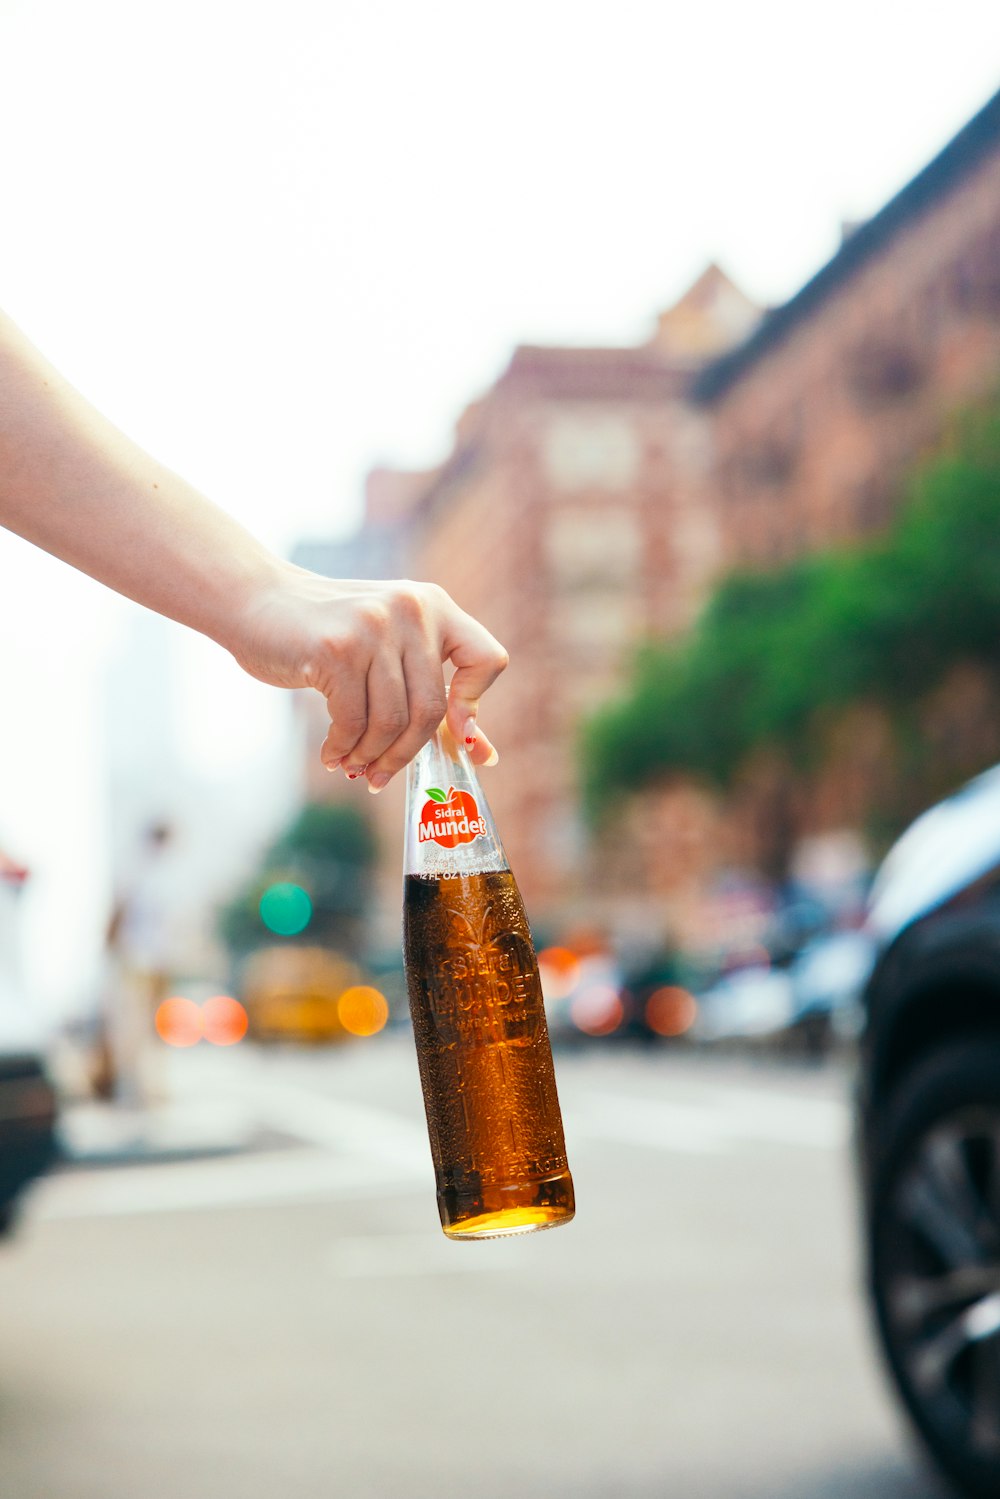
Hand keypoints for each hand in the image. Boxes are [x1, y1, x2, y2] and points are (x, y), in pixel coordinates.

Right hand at [230, 564, 507, 789]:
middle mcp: (412, 610)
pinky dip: (344, 748)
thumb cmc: (330, 636)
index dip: (475, 705)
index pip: (488, 659)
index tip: (454, 737)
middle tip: (382, 776)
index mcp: (435, 605)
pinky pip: (353, 720)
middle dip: (406, 754)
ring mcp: (374, 625)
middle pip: (431, 707)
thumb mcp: (390, 652)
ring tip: (354, 765)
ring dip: (371, 756)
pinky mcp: (336, 647)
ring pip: (391, 720)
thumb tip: (483, 754)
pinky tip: (333, 755)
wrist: (258, 602)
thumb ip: (435, 694)